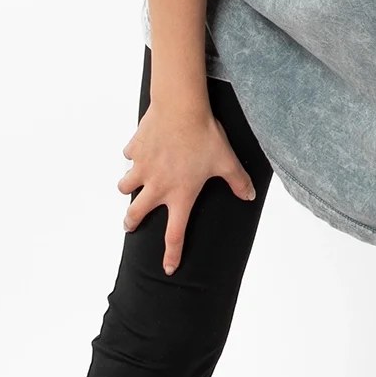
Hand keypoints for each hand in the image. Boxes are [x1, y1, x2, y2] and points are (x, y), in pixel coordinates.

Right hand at [118, 100, 256, 271]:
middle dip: (131, 223)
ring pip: (125, 186)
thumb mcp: (227, 160)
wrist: (181, 107)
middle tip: (130, 225)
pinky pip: (129, 156)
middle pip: (136, 215)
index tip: (168, 268)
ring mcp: (142, 167)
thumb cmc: (204, 135)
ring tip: (132, 185)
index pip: (175, 234)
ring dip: (128, 187)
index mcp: (180, 194)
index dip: (172, 254)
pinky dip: (133, 156)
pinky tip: (141, 150)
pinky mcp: (135, 149)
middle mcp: (157, 186)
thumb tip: (250, 196)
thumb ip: (239, 181)